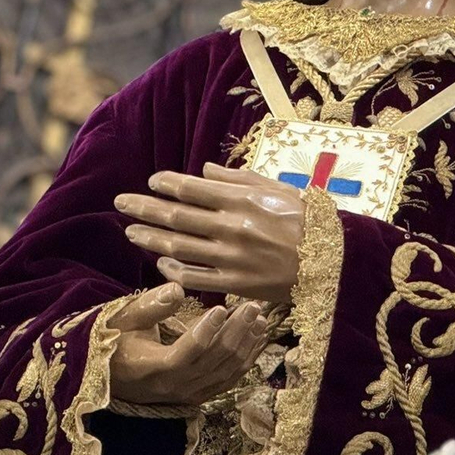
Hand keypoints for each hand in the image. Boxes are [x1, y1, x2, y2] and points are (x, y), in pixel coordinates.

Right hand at [106, 282, 270, 404]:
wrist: (108, 374)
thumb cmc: (115, 341)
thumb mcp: (124, 319)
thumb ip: (151, 305)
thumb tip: (177, 289)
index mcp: (152, 368)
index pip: (185, 353)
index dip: (205, 332)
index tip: (221, 308)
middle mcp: (173, 386)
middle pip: (212, 362)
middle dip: (236, 332)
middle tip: (251, 306)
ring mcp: (188, 394)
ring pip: (225, 372)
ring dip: (245, 345)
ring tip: (258, 319)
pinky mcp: (197, 395)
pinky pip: (227, 381)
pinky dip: (245, 361)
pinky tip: (257, 341)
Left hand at [115, 162, 305, 303]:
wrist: (333, 261)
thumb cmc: (306, 220)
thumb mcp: (276, 189)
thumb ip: (238, 179)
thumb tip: (204, 170)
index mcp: (242, 200)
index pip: (192, 189)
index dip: (166, 184)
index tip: (150, 181)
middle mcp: (232, 227)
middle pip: (177, 216)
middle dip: (144, 208)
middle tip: (121, 203)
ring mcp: (232, 258)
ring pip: (179, 247)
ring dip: (150, 238)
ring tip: (130, 232)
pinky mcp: (235, 284)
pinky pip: (195, 277)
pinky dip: (173, 269)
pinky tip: (160, 261)